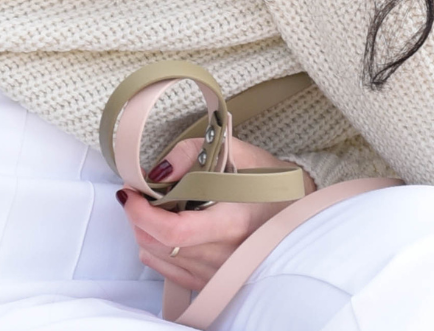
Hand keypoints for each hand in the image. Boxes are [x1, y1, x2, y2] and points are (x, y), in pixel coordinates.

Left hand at [117, 134, 310, 290]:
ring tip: (154, 205)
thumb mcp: (243, 154)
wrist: (302, 214)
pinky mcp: (209, 281)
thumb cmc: (275, 183)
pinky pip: (166, 269)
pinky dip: (156, 246)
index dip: (143, 213)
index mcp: (234, 224)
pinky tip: (165, 227)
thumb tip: (158, 170)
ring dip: (145, 229)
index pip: (175, 231)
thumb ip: (196, 152)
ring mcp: (215, 273)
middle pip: (157, 243)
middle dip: (137, 216)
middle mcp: (223, 256)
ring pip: (157, 256)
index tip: (131, 192)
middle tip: (139, 190)